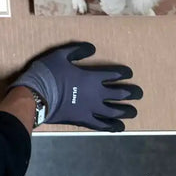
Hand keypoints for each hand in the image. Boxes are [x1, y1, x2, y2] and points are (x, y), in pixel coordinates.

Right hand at [10, 41, 141, 131]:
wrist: (36, 95)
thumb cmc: (47, 73)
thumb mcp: (59, 55)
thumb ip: (76, 50)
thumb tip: (92, 48)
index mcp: (91, 77)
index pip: (114, 74)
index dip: (123, 73)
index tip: (129, 73)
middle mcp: (96, 94)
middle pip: (120, 94)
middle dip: (132, 93)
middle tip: (139, 93)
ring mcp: (91, 108)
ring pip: (115, 111)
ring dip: (126, 111)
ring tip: (133, 111)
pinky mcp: (84, 120)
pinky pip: (102, 125)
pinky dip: (112, 126)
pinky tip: (119, 127)